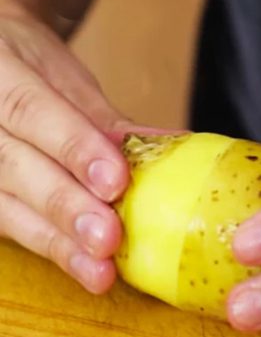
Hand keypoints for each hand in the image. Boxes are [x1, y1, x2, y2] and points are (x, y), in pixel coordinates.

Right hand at [0, 0, 158, 293]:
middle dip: (65, 206)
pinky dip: (51, 245)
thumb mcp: (62, 75)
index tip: (115, 182)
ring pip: (5, 206)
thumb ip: (101, 118)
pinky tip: (85, 267)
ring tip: (99, 270)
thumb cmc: (28, 65)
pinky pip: (9, 223)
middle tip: (108, 239)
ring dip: (57, 242)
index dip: (73, 148)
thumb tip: (168, 146)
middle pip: (13, 167)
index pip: (30, 110)